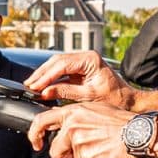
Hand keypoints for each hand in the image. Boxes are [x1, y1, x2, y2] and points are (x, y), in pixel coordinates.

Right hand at [24, 51, 140, 107]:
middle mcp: (86, 56)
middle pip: (57, 61)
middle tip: (29, 85)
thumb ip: (66, 92)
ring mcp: (83, 62)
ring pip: (57, 64)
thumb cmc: (115, 99)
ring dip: (44, 75)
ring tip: (32, 86)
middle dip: (42, 74)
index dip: (46, 76)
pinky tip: (43, 86)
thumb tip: (45, 93)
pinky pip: (62, 71)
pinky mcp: (81, 69)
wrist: (128, 100)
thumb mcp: (89, 97)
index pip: (62, 64)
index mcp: (90, 59)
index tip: (35, 86)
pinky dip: (51, 78)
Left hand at [31, 101, 152, 157]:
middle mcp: (73, 128)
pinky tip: (105, 152)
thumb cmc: (118, 121)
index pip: (41, 121)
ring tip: (100, 145)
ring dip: (83, 157)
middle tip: (84, 146)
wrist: (137, 132)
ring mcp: (80, 145)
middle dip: (65, 153)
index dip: (34, 134)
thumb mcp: (93, 109)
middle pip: (55, 150)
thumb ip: (73, 117)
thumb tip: (59, 125)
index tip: (36, 143)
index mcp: (72, 113)